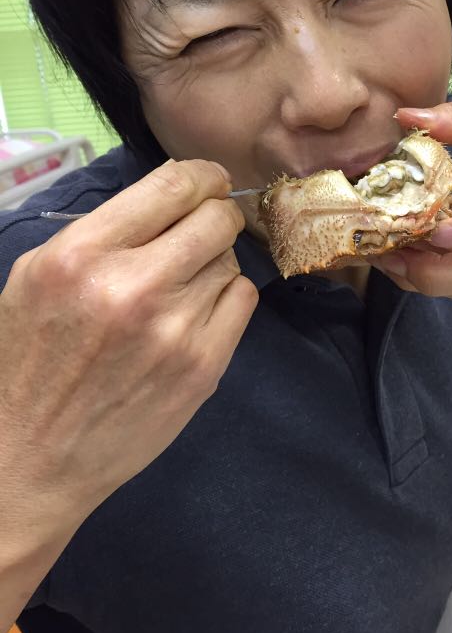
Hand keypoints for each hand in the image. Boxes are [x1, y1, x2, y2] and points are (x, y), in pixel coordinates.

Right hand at [0, 159, 257, 533]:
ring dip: (214, 262)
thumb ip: (101, 232)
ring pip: (231, 260)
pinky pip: (243, 300)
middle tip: (206, 226)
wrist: (30, 457)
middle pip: (216, 218)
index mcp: (81, 254)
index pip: (173, 185)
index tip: (208, 181)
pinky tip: (197, 310)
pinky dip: (227, 296)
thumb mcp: (37, 275)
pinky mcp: (202, 367)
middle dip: (216, 214)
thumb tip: (168, 200)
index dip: (202, 176)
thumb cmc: (27, 361)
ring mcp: (174, 330)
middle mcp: (132, 286)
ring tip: (182, 283)